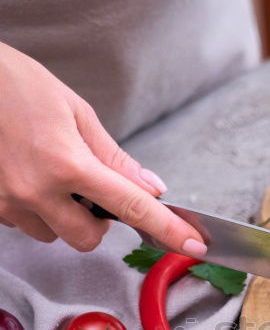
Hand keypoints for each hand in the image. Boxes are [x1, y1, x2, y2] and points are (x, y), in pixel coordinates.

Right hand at [0, 43, 207, 256]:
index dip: (166, 228)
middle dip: (98, 221)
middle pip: (88, 238)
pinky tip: (25, 174)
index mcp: (66, 163)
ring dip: (63, 214)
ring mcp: (8, 202)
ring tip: (47, 172)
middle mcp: (36, 190)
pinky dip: (35, 208)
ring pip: (54, 234)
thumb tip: (150, 187)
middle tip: (89, 187)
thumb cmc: (14, 85)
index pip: (130, 206)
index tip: (191, 244)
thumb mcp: (75, 112)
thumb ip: (114, 158)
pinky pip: (25, 224)